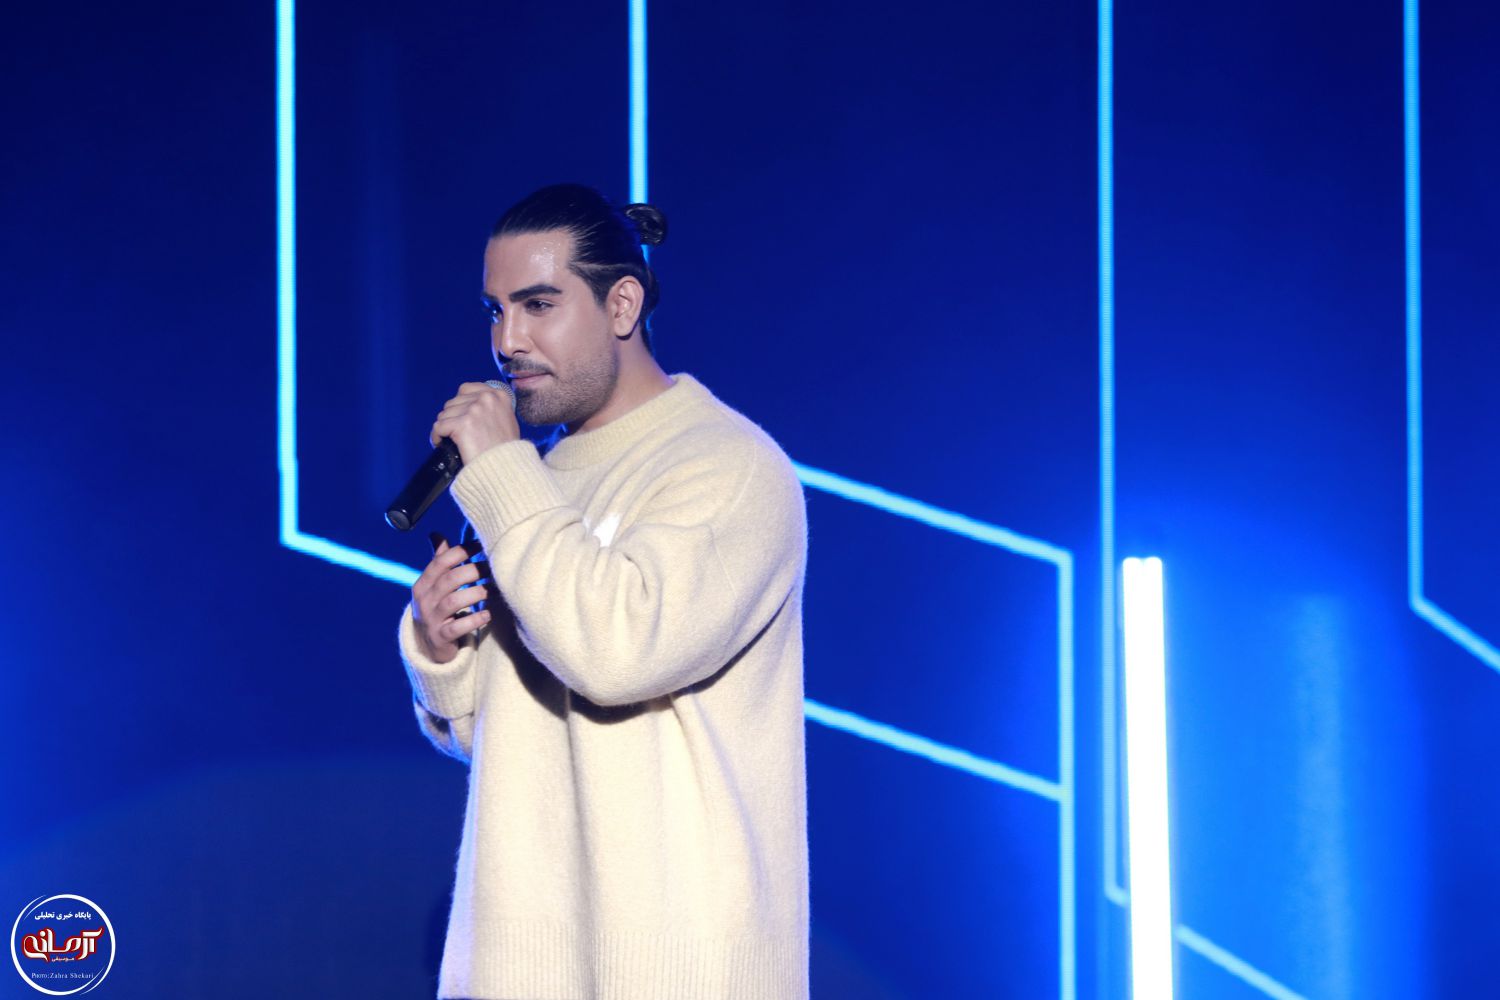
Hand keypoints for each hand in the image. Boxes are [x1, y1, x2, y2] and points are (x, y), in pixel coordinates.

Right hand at [411, 532, 491, 663]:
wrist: (427, 646)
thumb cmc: (436, 608)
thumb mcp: (433, 586)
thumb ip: (438, 561)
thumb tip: (436, 534)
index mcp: (423, 584)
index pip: (441, 562)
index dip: (461, 551)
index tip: (481, 545)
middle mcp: (424, 600)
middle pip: (450, 579)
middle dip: (474, 571)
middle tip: (494, 568)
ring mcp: (431, 619)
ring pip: (454, 601)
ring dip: (477, 593)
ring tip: (494, 590)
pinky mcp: (440, 637)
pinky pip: (457, 627)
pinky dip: (474, 620)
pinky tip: (488, 614)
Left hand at [429, 381, 518, 463]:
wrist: (505, 467)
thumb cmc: (506, 449)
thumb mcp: (506, 420)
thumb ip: (492, 409)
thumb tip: (472, 407)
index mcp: (498, 395)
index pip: (466, 389)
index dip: (459, 403)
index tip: (459, 414)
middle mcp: (486, 398)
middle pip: (453, 402)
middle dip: (451, 417)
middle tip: (454, 432)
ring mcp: (474, 410)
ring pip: (444, 415)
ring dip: (445, 428)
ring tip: (449, 439)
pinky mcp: (462, 424)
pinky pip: (439, 426)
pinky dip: (437, 436)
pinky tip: (441, 443)